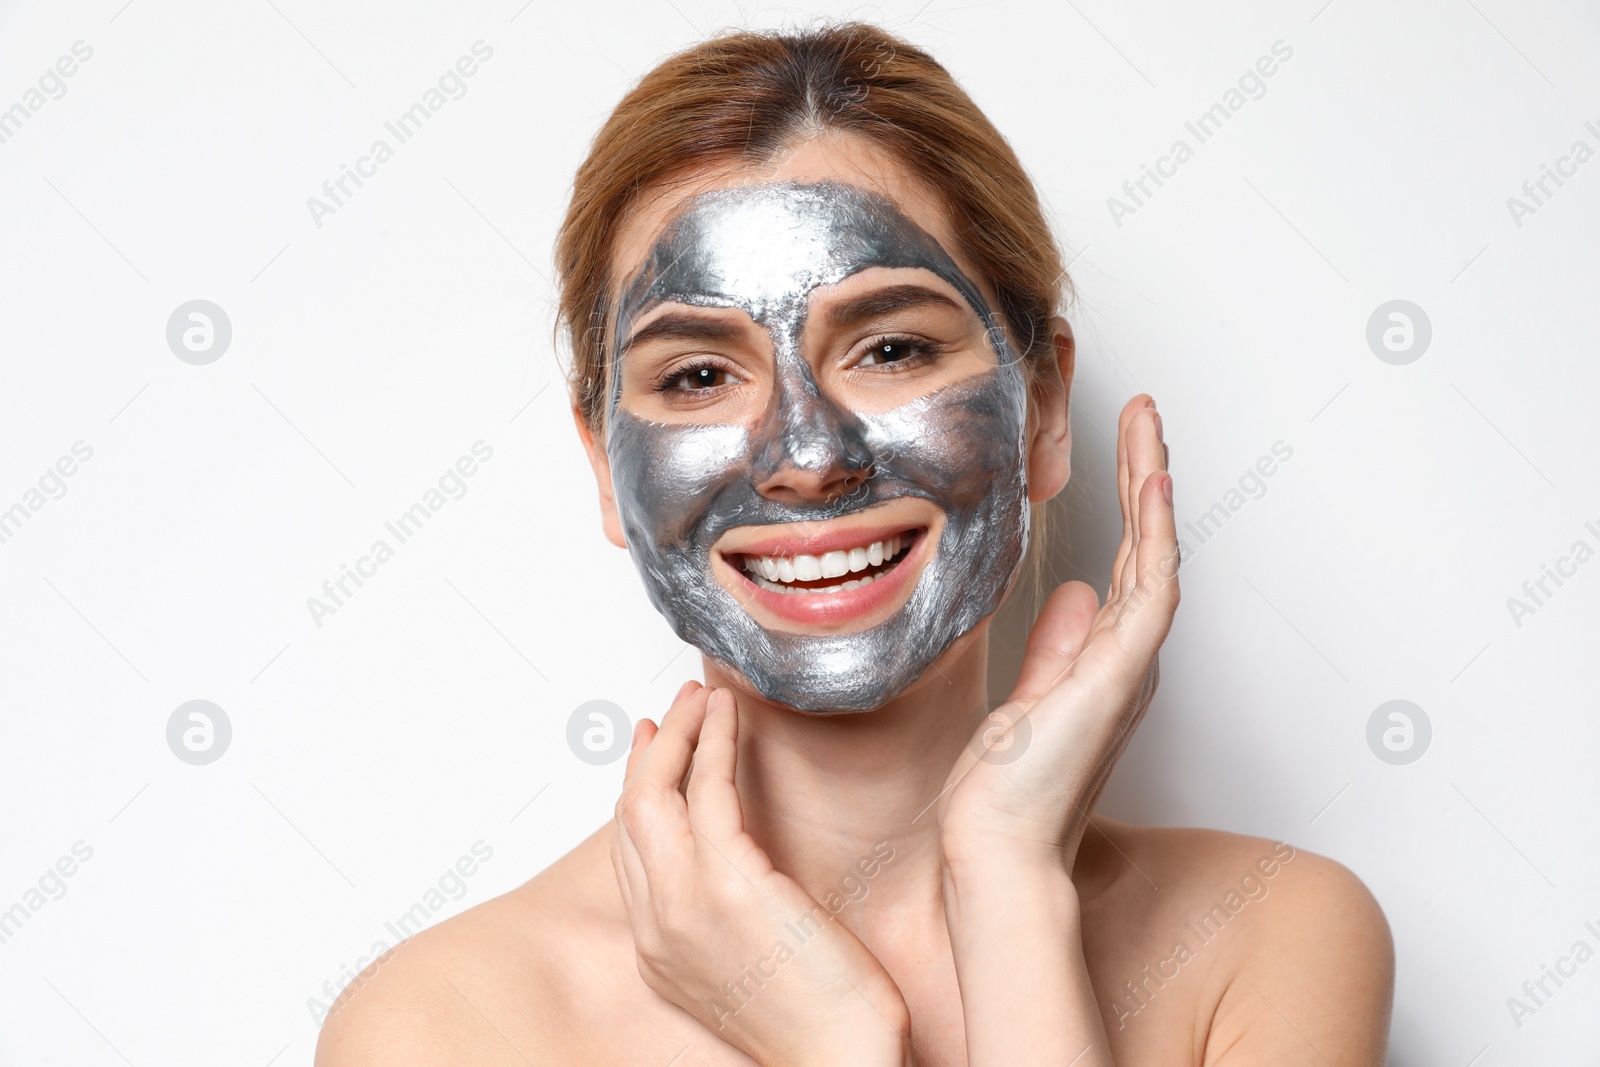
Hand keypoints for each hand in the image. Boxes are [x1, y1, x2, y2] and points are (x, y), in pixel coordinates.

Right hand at [611, 682, 911, 1066]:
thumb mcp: (747, 965)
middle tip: (677, 710)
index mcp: (658, 949)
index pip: (629, 850)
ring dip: (681, 734)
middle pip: (630, 814)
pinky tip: (730, 717)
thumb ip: (723, 915)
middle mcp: (657, 925)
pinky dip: (714, 743)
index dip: (638, 789)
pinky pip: (709, 791)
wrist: (838, 1059)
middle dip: (652, 752)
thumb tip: (737, 865)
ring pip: (655, 794)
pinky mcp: (729, 884)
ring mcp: (685, 904)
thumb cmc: (819, 1021)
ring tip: (704, 699)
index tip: (654, 749)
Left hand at [939, 394, 1178, 871]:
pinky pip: (1150, 590)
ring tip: (1149, 425)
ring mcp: (1129, 667)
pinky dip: (1155, 533)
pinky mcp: (1120, 676)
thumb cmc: (1004, 793)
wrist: (995, 851)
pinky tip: (1151, 483)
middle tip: (1145, 415)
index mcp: (1103, 665)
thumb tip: (1072, 595)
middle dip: (1146, 477)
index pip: (1124, 567)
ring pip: (1157, 557)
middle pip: (1149, 550)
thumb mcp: (1025, 701)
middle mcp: (1126, 662)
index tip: (1121, 452)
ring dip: (1153, 486)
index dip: (1128, 506)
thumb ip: (1055, 650)